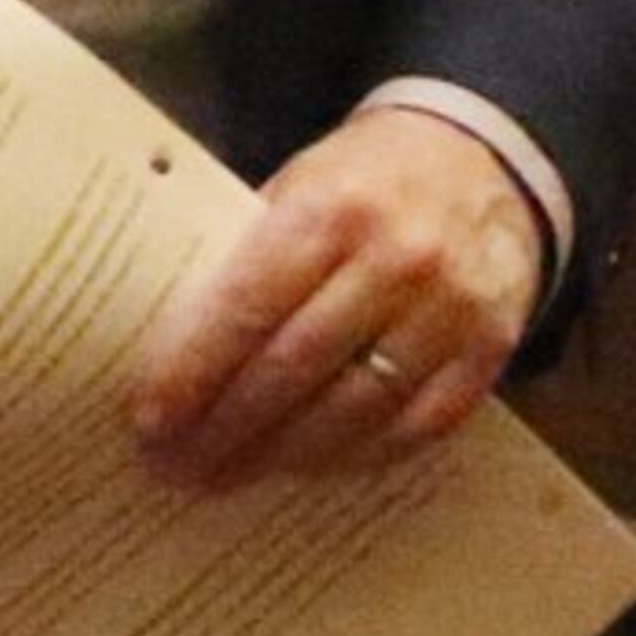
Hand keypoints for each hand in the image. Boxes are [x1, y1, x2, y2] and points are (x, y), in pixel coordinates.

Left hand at [129, 102, 545, 491]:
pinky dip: (352, 457)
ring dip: (280, 455)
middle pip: (294, 368)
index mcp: (332, 208)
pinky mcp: (487, 353)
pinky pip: (411, 428)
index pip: (248, 305)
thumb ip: (249, 257)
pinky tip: (303, 468)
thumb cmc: (366, 178)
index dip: (193, 371)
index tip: (148, 419)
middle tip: (173, 464)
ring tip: (225, 476)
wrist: (484, 158)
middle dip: (225, 427)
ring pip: (353, 410)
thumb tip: (172, 350)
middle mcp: (397, 260)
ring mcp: (449, 312)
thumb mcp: (300, 184)